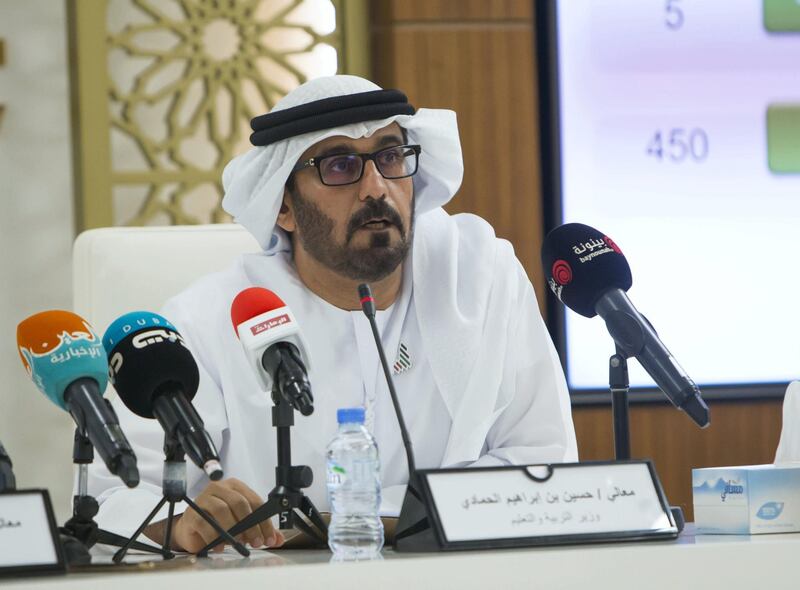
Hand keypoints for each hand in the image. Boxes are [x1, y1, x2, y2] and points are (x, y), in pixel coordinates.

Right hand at [146, 478, 284, 552]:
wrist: (193, 528)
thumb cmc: (218, 522)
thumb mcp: (242, 524)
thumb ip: (260, 529)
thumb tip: (278, 539)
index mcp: (235, 486)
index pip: (255, 501)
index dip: (264, 521)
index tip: (269, 538)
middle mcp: (220, 488)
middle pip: (240, 503)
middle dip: (251, 525)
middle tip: (255, 542)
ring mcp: (204, 498)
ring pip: (222, 510)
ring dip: (233, 530)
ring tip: (238, 543)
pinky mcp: (192, 512)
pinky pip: (205, 523)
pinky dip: (215, 537)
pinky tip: (220, 546)